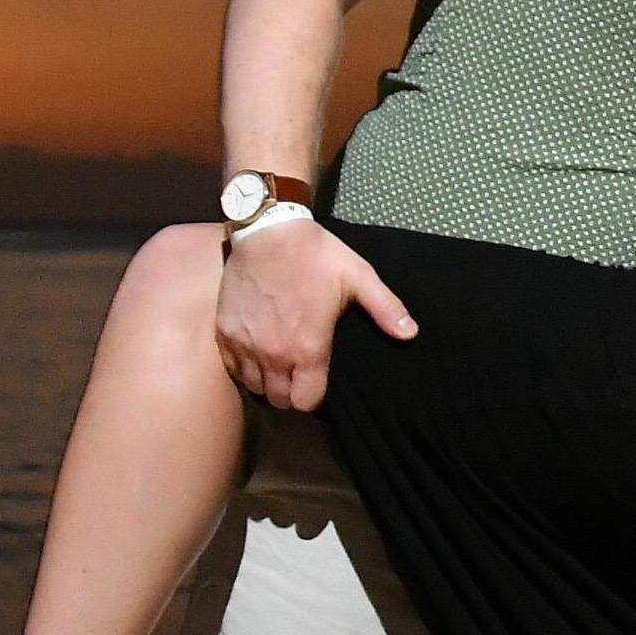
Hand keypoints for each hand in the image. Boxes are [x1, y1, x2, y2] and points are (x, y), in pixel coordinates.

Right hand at [214, 215, 415, 410]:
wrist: (267, 231)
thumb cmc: (316, 255)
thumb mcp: (358, 277)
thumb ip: (385, 309)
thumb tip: (411, 334)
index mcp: (308, 348)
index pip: (307, 402)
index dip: (314, 397)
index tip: (318, 382)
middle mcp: (274, 354)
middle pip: (280, 400)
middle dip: (291, 393)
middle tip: (299, 374)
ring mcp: (245, 345)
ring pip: (255, 387)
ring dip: (267, 381)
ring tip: (278, 364)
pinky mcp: (224, 333)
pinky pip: (233, 369)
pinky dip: (244, 368)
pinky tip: (257, 353)